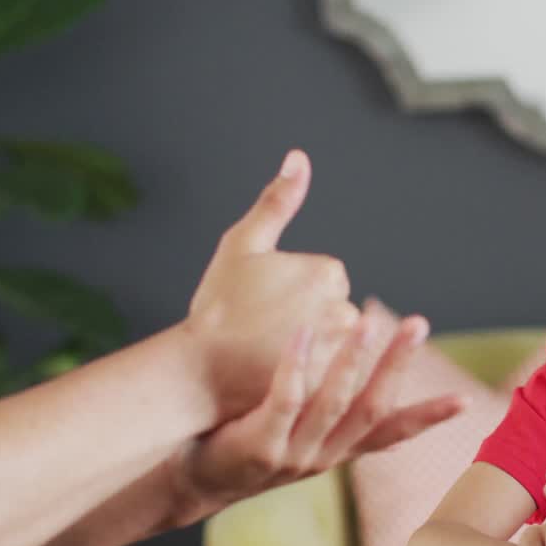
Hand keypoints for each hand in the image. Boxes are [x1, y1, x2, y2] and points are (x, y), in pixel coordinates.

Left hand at [166, 303, 464, 525]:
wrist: (187, 480)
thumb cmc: (244, 447)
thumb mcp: (300, 443)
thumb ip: (338, 426)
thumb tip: (387, 421)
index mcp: (338, 453)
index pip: (392, 433)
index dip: (429, 417)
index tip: (466, 401)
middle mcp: (324, 458)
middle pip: (370, 408)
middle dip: (396, 364)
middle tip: (418, 322)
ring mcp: (293, 455)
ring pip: (332, 403)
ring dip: (353, 359)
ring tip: (367, 318)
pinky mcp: (260, 447)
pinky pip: (283, 399)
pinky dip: (297, 363)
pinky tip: (301, 328)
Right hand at [184, 149, 357, 420]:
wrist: (199, 372)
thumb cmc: (218, 305)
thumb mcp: (243, 243)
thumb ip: (277, 201)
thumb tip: (299, 156)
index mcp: (329, 273)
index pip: (324, 278)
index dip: (292, 291)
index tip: (263, 305)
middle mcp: (345, 311)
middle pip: (333, 310)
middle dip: (306, 320)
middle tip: (263, 332)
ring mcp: (342, 353)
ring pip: (335, 344)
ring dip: (312, 350)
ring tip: (271, 357)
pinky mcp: (335, 389)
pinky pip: (333, 376)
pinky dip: (315, 378)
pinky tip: (284, 380)